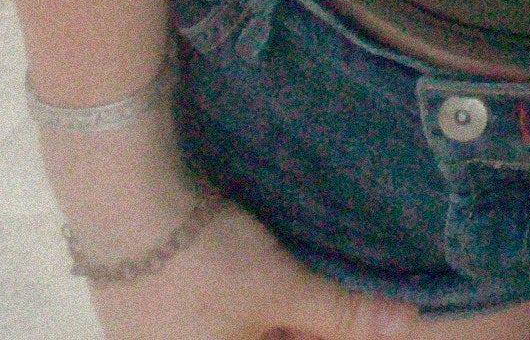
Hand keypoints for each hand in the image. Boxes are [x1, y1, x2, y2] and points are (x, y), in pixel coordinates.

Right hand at [85, 192, 418, 339]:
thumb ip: (342, 316)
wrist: (122, 204)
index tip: (354, 317)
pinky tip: (250, 273)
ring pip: (239, 331)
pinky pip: (207, 320)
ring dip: (271, 315)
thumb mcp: (280, 289)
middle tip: (323, 291)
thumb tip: (407, 326)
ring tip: (290, 281)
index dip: (325, 333)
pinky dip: (239, 304)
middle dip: (300, 325)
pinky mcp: (141, 317)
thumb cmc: (203, 262)